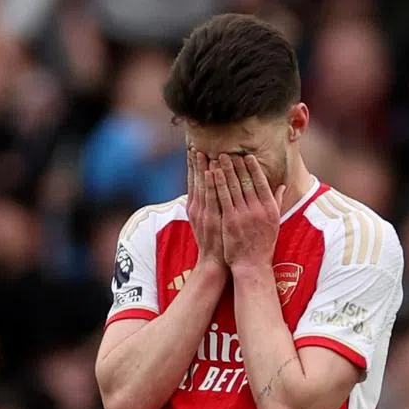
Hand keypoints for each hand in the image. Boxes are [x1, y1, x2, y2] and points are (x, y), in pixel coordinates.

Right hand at [187, 150, 224, 268]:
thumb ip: (210, 206)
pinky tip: (211, 171)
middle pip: (195, 181)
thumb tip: (212, 192)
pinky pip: (211, 197)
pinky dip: (211, 184)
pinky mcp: (211, 218)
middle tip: (194, 146)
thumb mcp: (209, 222)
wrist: (214, 262)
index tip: (193, 151)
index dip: (193, 167)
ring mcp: (203, 213)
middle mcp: (197, 208)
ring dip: (201, 169)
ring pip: (202, 186)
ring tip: (201, 152)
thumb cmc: (216, 242)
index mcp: (195, 207)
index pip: (194, 182)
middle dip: (194, 164)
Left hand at [213, 155, 285, 272]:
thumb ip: (276, 201)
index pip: (262, 182)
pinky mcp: (230, 220)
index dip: (254, 168)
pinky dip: (217, 184)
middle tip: (229, 151)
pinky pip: (222, 198)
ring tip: (219, 157)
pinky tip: (212, 173)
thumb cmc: (263, 244)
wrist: (251, 264)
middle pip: (246, 182)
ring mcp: (244, 215)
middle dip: (237, 165)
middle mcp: (258, 209)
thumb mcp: (274, 222)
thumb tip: (282, 185)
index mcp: (270, 208)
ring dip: (225, 170)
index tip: (247, 156)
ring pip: (233, 187)